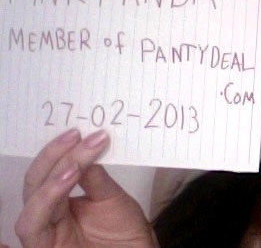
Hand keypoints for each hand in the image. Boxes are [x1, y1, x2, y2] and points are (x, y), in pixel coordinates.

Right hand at [15, 129, 154, 246]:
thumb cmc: (125, 233)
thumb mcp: (112, 197)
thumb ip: (95, 176)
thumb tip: (86, 144)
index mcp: (61, 202)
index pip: (50, 172)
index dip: (59, 150)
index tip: (80, 131)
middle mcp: (48, 217)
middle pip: (35, 183)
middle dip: (53, 157)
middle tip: (76, 136)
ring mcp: (45, 234)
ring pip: (31, 203)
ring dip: (51, 178)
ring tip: (74, 163)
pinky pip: (32, 226)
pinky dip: (47, 199)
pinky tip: (67, 179)